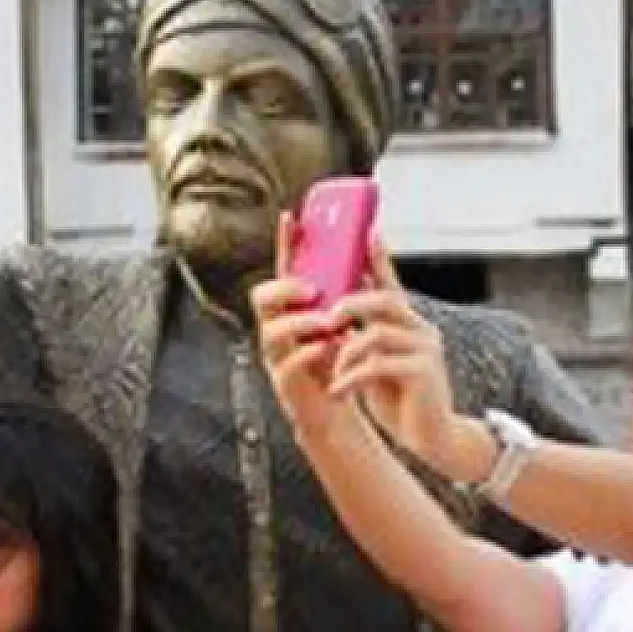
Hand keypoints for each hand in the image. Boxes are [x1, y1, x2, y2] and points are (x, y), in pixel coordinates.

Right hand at [252, 212, 351, 436]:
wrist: (337, 413)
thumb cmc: (338, 367)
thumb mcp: (345, 323)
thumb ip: (348, 293)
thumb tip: (371, 250)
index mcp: (292, 312)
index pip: (282, 271)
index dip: (283, 244)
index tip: (290, 218)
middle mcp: (278, 330)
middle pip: (261, 297)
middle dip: (285, 289)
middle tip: (313, 290)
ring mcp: (278, 357)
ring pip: (271, 330)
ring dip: (300, 322)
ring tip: (327, 323)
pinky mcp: (285, 383)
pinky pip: (287, 363)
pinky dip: (311, 352)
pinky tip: (330, 348)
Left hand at [327, 236, 461, 475]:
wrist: (431, 438)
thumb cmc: (400, 399)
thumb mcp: (375, 363)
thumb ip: (362, 339)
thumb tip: (333, 319)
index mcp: (409, 324)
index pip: (392, 284)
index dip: (380, 258)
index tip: (369, 231)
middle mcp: (422, 330)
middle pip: (384, 301)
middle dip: (350, 305)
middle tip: (327, 321)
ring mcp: (426, 349)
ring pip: (376, 333)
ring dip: (346, 352)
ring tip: (333, 373)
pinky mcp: (423, 372)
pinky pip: (377, 364)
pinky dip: (351, 376)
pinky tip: (339, 390)